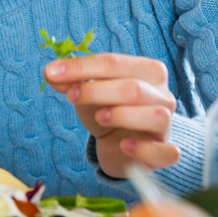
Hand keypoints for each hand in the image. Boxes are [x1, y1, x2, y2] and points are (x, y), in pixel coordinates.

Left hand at [44, 53, 179, 177]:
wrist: (118, 145)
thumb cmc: (106, 110)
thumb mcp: (86, 92)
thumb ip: (70, 80)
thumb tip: (51, 72)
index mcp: (148, 71)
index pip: (114, 63)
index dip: (81, 67)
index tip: (52, 72)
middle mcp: (163, 96)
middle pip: (134, 88)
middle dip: (97, 91)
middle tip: (72, 96)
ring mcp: (166, 126)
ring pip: (156, 116)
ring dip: (123, 115)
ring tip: (99, 117)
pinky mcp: (165, 153)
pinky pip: (165, 152)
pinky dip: (144, 148)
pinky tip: (124, 146)